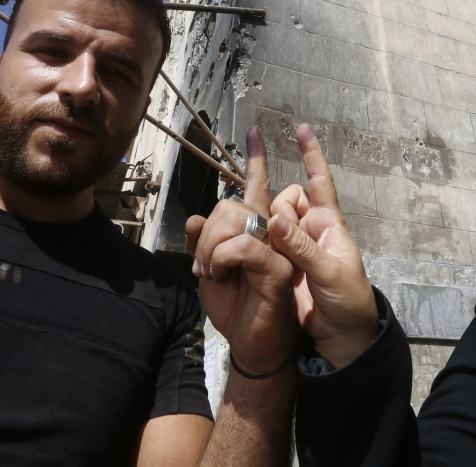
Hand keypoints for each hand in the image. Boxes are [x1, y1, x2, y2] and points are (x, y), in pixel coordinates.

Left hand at [186, 127, 295, 374]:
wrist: (251, 345)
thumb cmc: (235, 308)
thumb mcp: (209, 272)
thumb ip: (203, 243)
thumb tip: (196, 219)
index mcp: (256, 230)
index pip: (257, 188)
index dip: (257, 159)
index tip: (255, 131)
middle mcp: (271, 234)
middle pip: (233, 203)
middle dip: (207, 232)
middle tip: (202, 265)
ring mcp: (278, 249)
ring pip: (237, 219)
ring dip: (211, 248)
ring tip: (211, 273)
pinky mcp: (280, 268)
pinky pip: (243, 246)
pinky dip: (222, 259)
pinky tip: (221, 276)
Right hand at [268, 124, 378, 368]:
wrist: (339, 337)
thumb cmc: (348, 300)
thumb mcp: (331, 273)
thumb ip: (302, 248)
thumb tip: (275, 220)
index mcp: (329, 224)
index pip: (320, 183)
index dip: (312, 156)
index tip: (303, 129)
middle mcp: (309, 230)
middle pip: (285, 200)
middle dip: (279, 212)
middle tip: (280, 240)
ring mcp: (292, 247)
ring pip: (270, 220)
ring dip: (265, 230)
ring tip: (271, 255)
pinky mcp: (277, 264)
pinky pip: (261, 243)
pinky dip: (253, 243)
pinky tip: (245, 255)